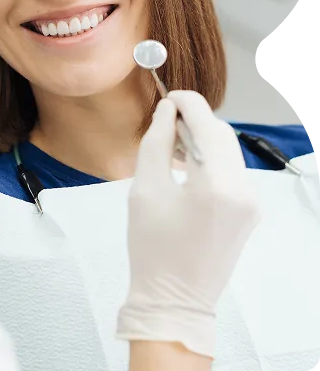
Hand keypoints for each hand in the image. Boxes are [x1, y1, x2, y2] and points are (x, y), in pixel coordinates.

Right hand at [118, 91, 259, 358]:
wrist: (174, 299)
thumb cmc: (152, 247)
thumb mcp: (145, 189)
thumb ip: (156, 143)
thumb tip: (167, 111)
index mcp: (216, 186)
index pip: (206, 124)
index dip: (187, 102)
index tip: (168, 96)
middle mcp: (243, 191)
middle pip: (222, 135)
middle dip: (195, 120)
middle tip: (165, 122)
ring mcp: (251, 203)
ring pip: (229, 151)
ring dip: (203, 139)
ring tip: (173, 146)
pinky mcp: (250, 212)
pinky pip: (232, 171)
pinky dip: (211, 160)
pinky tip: (188, 168)